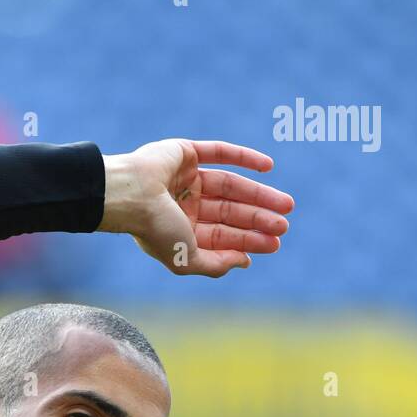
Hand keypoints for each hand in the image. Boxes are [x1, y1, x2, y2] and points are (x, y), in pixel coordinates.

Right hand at [99, 138, 292, 277]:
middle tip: (284, 225)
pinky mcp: (186, 152)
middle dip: (258, 220)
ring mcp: (185, 177)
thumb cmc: (155, 230)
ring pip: (230, 186)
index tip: (274, 244)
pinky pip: (221, 152)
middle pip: (230, 212)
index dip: (249, 241)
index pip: (222, 236)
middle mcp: (184, 205)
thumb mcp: (187, 259)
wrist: (131, 195)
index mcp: (180, 231)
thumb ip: (215, 264)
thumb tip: (245, 261)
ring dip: (259, 195)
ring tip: (286, 205)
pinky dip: (245, 158)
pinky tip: (269, 167)